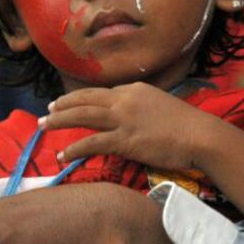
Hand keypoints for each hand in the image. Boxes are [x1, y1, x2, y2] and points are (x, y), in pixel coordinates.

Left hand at [42, 82, 212, 169]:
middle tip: (47, 110)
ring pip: (83, 116)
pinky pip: (93, 142)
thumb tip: (127, 114)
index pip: (100, 93)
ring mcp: (123, 119)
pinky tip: (63, 154)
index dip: (80, 99)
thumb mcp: (159, 104)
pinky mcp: (125, 139)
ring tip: (43, 125)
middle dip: (62, 104)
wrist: (201, 134)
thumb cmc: (185, 123)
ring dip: (60, 120)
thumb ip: (140, 105)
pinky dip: (75, 148)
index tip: (67, 103)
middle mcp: (124, 99)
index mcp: (133, 89)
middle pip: (85, 99)